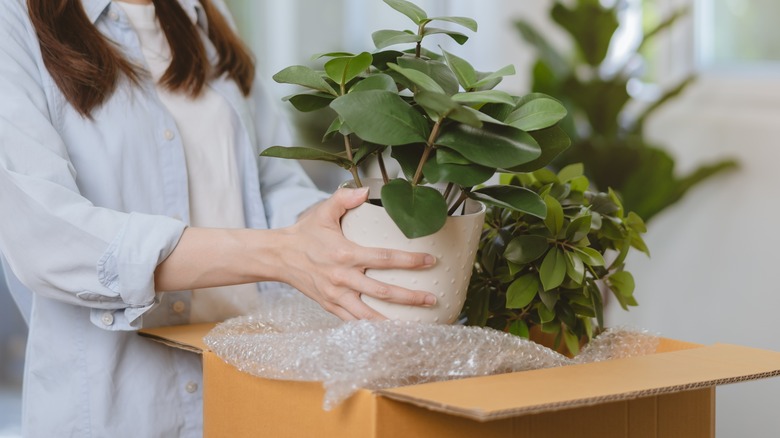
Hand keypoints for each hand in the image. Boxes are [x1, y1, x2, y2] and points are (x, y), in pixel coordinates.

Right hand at [278, 187, 436, 320]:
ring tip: (417, 324)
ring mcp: (336, 296)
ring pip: (369, 314)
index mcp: (345, 254)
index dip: (410, 260)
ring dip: (394, 320)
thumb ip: (344, 198)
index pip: (385, 258)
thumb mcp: (323, 211)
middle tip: (432, 298)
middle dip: (410, 297)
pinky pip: (353, 322)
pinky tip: (389, 332)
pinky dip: (371, 329)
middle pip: (383, 291)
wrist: (279, 257)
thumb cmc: (304, 234)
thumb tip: (365, 190)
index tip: (430, 260)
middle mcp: (343, 278)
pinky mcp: (330, 306)